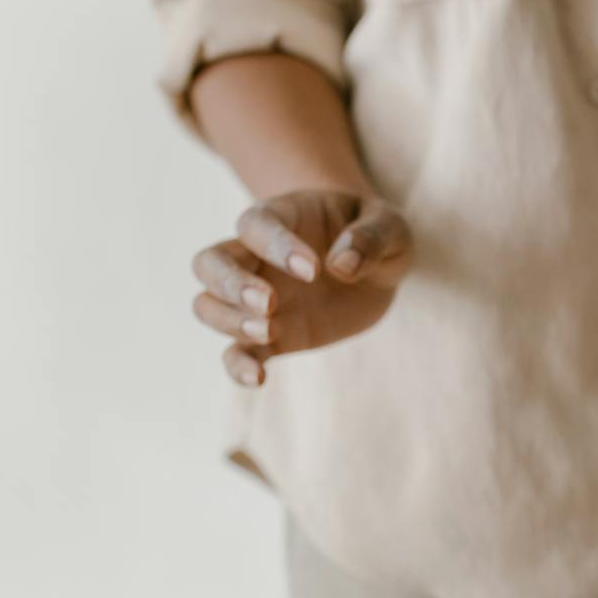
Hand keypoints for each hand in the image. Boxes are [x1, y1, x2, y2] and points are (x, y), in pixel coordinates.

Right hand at [190, 189, 411, 385]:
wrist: (374, 270)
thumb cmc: (373, 236)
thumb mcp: (389, 227)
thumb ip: (369, 238)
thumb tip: (341, 265)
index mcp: (282, 217)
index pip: (257, 224)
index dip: (277, 246)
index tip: (314, 270)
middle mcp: (255, 256)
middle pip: (210, 262)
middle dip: (231, 284)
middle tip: (269, 303)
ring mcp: (256, 298)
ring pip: (208, 305)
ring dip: (229, 321)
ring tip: (269, 332)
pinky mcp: (271, 336)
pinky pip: (236, 351)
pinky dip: (238, 365)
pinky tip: (257, 379)